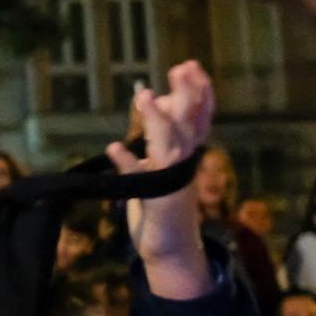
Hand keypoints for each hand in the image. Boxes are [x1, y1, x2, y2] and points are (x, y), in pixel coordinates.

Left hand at [105, 60, 213, 298]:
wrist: (171, 249)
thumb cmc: (164, 202)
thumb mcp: (164, 163)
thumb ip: (162, 133)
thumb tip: (157, 99)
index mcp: (189, 155)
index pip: (200, 118)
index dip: (200, 93)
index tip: (192, 66)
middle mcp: (185, 165)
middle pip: (189, 125)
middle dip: (187, 96)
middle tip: (180, 68)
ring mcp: (171, 183)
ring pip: (168, 146)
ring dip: (156, 121)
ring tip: (143, 95)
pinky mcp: (154, 203)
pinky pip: (141, 180)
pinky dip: (129, 164)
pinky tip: (115, 148)